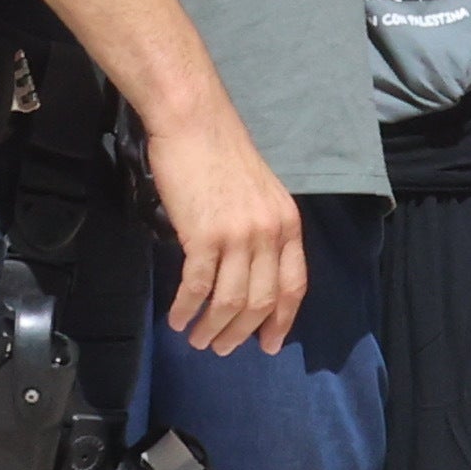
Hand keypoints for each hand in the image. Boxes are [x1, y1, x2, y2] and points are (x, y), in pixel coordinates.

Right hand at [148, 107, 303, 351]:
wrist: (192, 121)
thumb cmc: (219, 152)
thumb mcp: (259, 193)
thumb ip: (263, 230)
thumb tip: (251, 272)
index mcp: (287, 223)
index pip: (293, 286)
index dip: (281, 321)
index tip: (268, 345)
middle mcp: (269, 233)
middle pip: (261, 301)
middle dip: (241, 333)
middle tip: (221, 348)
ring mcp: (238, 235)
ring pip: (230, 302)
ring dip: (212, 328)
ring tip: (197, 339)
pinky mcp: (204, 235)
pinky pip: (198, 287)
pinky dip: (186, 309)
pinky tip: (177, 318)